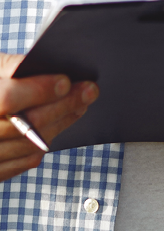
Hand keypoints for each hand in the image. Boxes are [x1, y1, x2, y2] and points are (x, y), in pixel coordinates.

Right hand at [0, 54, 97, 180]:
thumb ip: (6, 67)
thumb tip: (42, 67)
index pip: (7, 98)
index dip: (38, 89)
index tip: (65, 80)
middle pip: (25, 125)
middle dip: (62, 105)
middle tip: (89, 90)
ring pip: (28, 146)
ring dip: (60, 125)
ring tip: (79, 105)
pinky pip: (20, 163)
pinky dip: (43, 144)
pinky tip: (58, 126)